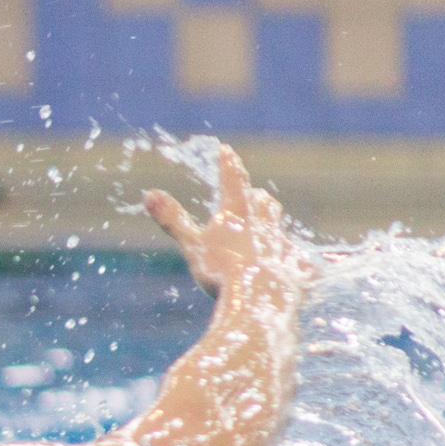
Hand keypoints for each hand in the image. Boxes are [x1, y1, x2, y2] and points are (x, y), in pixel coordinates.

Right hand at [143, 144, 311, 298]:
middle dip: (256, 197)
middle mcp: (263, 223)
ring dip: (272, 220)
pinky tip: (294, 264)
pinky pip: (295, 259)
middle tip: (254, 193)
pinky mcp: (295, 267)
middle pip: (262, 202)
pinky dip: (291, 258)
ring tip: (268, 222)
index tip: (226, 150)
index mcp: (237, 212)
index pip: (233, 180)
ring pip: (278, 225)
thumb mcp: (191, 243)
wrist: (261, 295)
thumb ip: (172, 219)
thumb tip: (149, 194)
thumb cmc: (222, 269)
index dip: (228, 164)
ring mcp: (281, 244)